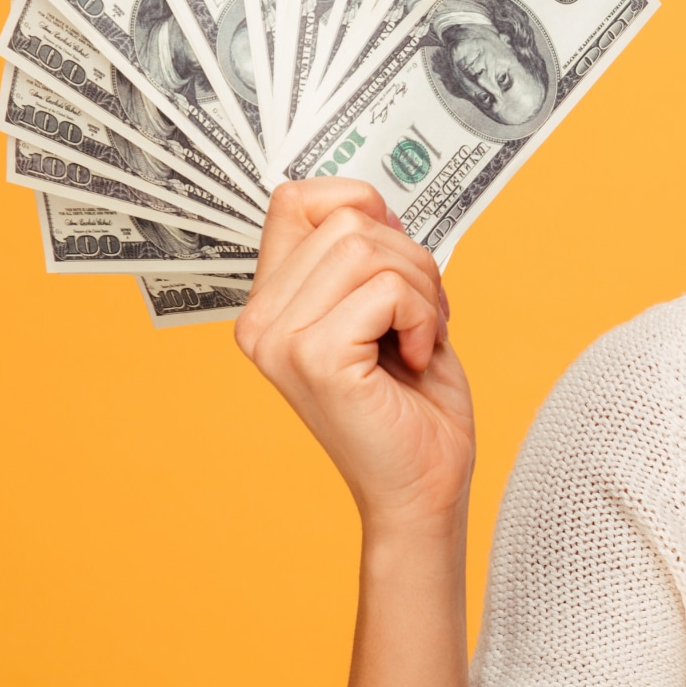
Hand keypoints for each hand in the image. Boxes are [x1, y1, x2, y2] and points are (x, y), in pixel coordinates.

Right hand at [234, 180, 473, 534]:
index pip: (297, 198)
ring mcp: (281, 340)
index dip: (363, 207)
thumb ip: (368, 254)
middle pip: (349, 219)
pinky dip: (425, 319)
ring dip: (422, 290)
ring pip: (370, 247)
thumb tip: (373, 200)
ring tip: (418, 340)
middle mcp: (260, 319)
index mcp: (269, 302)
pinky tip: (416, 360)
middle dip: (412, 260)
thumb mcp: (390, 309)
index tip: (397, 264)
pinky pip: (390, 290)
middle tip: (422, 318)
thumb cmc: (413, 403)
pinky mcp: (316, 359)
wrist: (424, 488)